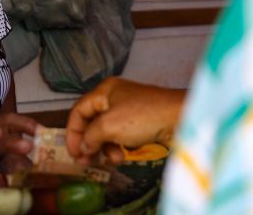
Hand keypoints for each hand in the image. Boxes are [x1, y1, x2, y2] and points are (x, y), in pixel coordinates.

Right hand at [65, 77, 185, 163]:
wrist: (179, 119)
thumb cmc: (144, 116)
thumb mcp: (109, 125)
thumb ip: (90, 136)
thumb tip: (84, 146)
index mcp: (105, 91)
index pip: (79, 111)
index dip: (72, 132)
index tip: (73, 152)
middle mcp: (114, 98)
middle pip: (92, 122)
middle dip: (88, 142)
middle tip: (86, 161)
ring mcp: (128, 110)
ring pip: (106, 131)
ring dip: (104, 147)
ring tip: (110, 159)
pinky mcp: (140, 123)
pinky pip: (120, 136)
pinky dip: (118, 147)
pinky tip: (122, 156)